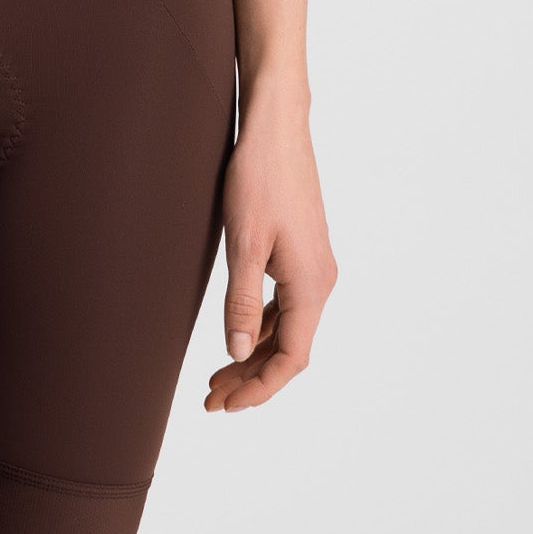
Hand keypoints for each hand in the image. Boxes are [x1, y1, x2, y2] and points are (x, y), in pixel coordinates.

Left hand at [205, 82, 336, 411]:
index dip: (260, 388)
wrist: (275, 127)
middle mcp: (321, 280)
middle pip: (290, 348)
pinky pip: (285, 304)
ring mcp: (314, 265)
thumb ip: (243, 301)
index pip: (292, 358)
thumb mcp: (244, 243)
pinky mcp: (302, 251)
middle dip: (252, 378)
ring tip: (217, 377)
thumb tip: (237, 351)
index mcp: (312, 284)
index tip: (227, 406)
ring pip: (287, 327)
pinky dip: (261, 325)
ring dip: (254, 354)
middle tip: (212, 400)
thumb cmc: (259, 178)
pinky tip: (238, 333)